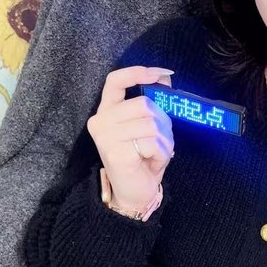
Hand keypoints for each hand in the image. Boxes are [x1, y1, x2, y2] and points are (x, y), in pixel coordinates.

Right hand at [87, 64, 174, 210]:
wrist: (135, 193)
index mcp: (107, 110)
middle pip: (144, 104)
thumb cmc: (143, 158)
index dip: (137, 73)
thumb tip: (165, 78)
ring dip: (164, 140)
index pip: (115, 81)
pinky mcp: (115, 152)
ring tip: (156, 153)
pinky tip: (152, 162)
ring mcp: (106, 137)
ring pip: (151, 124)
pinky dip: (161, 154)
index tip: (160, 74)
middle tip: (161, 139)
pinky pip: (152, 143)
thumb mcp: (149, 126)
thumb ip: (154, 103)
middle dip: (163, 122)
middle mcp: (101, 121)